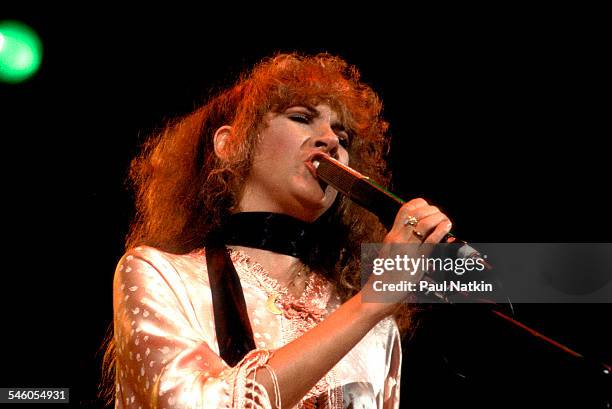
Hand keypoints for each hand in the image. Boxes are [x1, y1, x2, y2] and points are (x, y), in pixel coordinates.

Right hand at [359, 198, 452, 317]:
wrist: (379, 293)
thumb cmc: (387, 276)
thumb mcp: (391, 253)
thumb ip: (402, 243)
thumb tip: (418, 234)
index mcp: (392, 235)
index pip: (405, 209)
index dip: (420, 204)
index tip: (429, 209)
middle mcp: (397, 238)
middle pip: (415, 213)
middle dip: (432, 210)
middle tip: (440, 215)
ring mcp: (406, 249)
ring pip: (423, 223)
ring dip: (438, 218)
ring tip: (445, 220)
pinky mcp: (415, 261)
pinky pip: (430, 241)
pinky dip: (441, 230)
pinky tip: (447, 226)